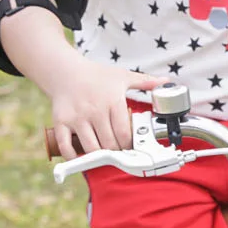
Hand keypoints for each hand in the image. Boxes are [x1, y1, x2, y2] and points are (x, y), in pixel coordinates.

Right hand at [48, 61, 166, 155]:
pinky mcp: (61, 122)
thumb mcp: (122, 76)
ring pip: (91, 148)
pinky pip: (66, 146)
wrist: (65, 71)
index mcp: (112, 101)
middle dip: (116, 152)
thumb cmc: (96, 75)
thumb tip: (166, 81)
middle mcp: (95, 110)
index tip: (130, 147)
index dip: (129, 145)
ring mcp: (77, 117)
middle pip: (109, 144)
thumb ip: (145, 81)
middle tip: (118, 152)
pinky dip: (73, 155)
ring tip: (103, 153)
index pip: (124, 133)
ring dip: (99, 156)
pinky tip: (80, 155)